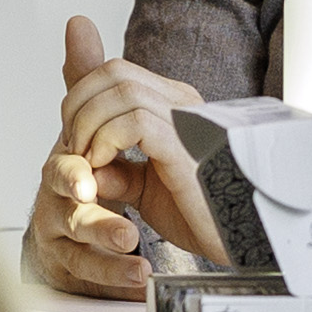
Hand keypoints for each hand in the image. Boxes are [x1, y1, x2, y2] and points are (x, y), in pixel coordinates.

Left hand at [30, 13, 230, 301]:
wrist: (240, 241)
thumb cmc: (199, 215)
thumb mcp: (144, 186)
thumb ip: (115, 164)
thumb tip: (79, 157)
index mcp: (174, 105)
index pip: (117, 71)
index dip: (81, 96)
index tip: (72, 137)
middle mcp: (183, 103)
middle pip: (115, 71)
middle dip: (78, 103)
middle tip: (72, 147)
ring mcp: (188, 120)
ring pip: (122, 91)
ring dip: (89, 123)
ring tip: (86, 159)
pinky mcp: (188, 145)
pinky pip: (135, 122)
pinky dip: (106, 139)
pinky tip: (102, 166)